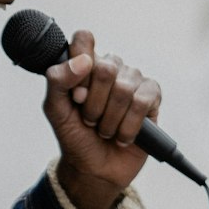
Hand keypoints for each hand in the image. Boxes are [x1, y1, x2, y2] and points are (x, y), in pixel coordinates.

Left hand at [43, 30, 160, 208]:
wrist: (94, 169)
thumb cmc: (75, 136)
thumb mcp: (56, 111)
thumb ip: (58, 82)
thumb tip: (83, 61)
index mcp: (85, 65)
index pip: (84, 39)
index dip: (78, 66)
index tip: (76, 94)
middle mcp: (111, 68)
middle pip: (104, 68)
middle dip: (94, 104)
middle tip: (89, 120)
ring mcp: (133, 80)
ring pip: (124, 89)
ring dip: (110, 119)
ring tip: (105, 130)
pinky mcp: (152, 97)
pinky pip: (143, 101)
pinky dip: (129, 125)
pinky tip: (124, 135)